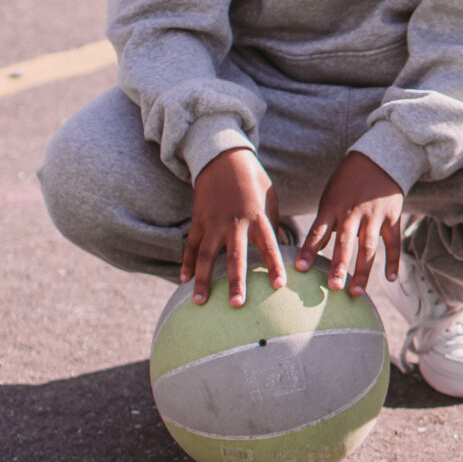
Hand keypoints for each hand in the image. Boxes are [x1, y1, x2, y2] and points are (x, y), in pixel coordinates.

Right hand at [182, 148, 286, 307]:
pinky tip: (184, 281)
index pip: (269, 245)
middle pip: (235, 256)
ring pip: (205, 255)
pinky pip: (190, 245)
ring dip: (203, 280)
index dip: (274, 265)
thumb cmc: (252, 179)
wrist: (222, 156)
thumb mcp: (269, 197)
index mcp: (257, 216)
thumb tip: (277, 250)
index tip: (279, 285)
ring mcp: (213, 222)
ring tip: (200, 301)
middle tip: (238, 305)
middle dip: (236, 281)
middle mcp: (234, 221)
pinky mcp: (198, 220)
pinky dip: (185, 263)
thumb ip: (271, 223)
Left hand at [298, 151, 406, 296]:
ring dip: (363, 271)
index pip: (318, 231)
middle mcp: (353, 212)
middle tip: (334, 287)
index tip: (300, 268)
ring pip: (369, 247)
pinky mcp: (392, 216)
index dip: (309, 250)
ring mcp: (374, 215)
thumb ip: (325, 224)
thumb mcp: (331, 197)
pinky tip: (390, 279)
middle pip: (345, 242)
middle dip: (339, 266)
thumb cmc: (347, 182)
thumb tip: (312, 253)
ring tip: (356, 292)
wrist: (378, 159)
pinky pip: (393, 242)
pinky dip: (393, 261)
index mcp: (332, 206)